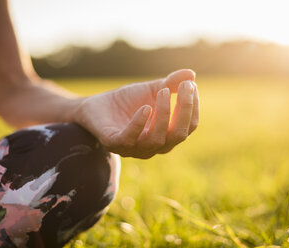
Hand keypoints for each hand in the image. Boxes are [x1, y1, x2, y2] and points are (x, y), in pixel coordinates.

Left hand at [75, 69, 198, 158]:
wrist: (95, 106)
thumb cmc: (126, 101)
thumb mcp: (151, 89)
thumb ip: (170, 84)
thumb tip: (191, 74)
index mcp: (166, 135)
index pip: (188, 127)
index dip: (193, 107)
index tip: (191, 85)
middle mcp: (154, 146)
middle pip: (178, 135)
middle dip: (184, 110)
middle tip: (184, 87)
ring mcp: (134, 148)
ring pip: (157, 139)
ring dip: (164, 115)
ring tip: (163, 92)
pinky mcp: (114, 144)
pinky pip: (129, 139)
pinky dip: (139, 124)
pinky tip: (145, 108)